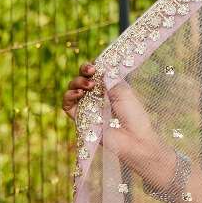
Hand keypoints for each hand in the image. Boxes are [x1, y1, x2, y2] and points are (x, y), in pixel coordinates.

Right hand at [64, 62, 175, 190]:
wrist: (134, 138)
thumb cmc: (134, 115)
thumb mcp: (124, 92)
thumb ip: (108, 79)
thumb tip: (96, 68)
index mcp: (108, 88)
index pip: (94, 72)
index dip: (91, 66)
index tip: (95, 65)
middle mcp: (96, 96)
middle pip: (81, 78)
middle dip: (83, 71)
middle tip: (91, 71)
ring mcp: (87, 107)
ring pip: (72, 90)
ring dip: (76, 83)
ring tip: (88, 86)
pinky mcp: (80, 118)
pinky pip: (67, 105)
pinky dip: (69, 96)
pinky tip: (79, 94)